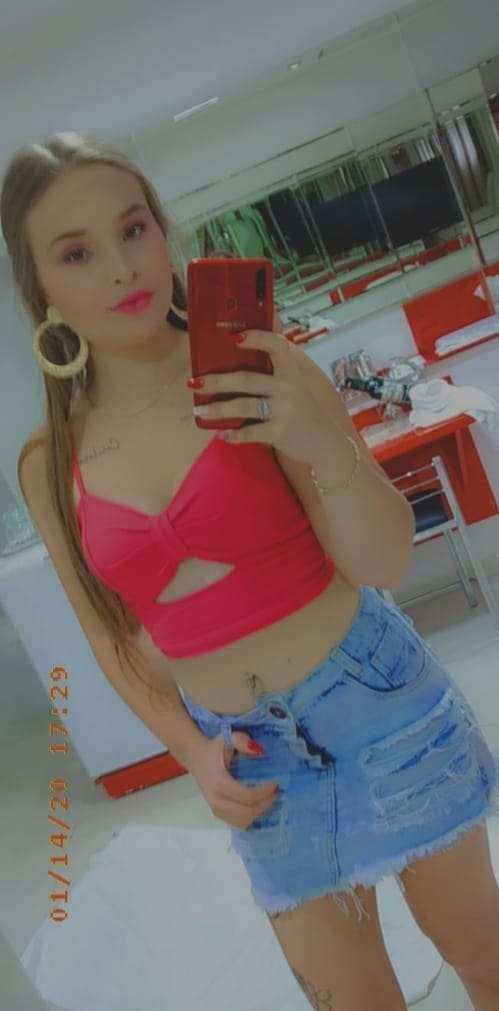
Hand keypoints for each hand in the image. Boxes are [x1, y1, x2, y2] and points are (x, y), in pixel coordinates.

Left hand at [190, 329, 331, 465]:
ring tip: (199, 409)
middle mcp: (288, 387)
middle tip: (195, 382)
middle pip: (245, 379)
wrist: (327, 445)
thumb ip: (278, 372)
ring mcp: (284, 410)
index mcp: (292, 372)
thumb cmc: (306, 413)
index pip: (276, 346)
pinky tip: (222, 435)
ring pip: (242, 406)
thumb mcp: (298, 387)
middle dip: (217, 381)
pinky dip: (233, 435)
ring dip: (217, 408)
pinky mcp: (280, 432)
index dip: (256, 338)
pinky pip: (249, 432)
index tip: (233, 338)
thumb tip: (244, 358)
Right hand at [190, 730, 279, 829]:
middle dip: (264, 805)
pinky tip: (258, 804)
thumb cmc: (214, 749)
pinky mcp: (218, 812)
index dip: (264, 793)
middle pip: (246, 813)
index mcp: (219, 783)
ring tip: (268, 799)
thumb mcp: (228, 738)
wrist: (196, 757)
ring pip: (242, 821)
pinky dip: (250, 816)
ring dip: (258, 813)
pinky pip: (237, 822)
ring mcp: (215, 808)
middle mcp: (216, 799)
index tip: (275, 784)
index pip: (246, 796)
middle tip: (276, 793)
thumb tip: (260, 751)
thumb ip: (242, 740)